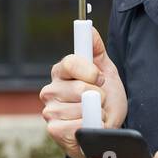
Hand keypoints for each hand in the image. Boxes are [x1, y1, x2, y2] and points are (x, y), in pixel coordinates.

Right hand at [39, 24, 127, 157]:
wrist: (108, 130)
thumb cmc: (105, 100)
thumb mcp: (106, 72)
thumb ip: (96, 50)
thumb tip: (88, 28)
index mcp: (61, 72)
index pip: (70, 62)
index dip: (90, 71)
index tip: (101, 79)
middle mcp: (50, 90)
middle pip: (79, 87)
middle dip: (98, 96)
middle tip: (100, 101)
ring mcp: (50, 111)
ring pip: (80, 108)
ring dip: (96, 113)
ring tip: (95, 115)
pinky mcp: (53, 130)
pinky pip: (77, 125)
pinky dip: (90, 127)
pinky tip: (89, 126)